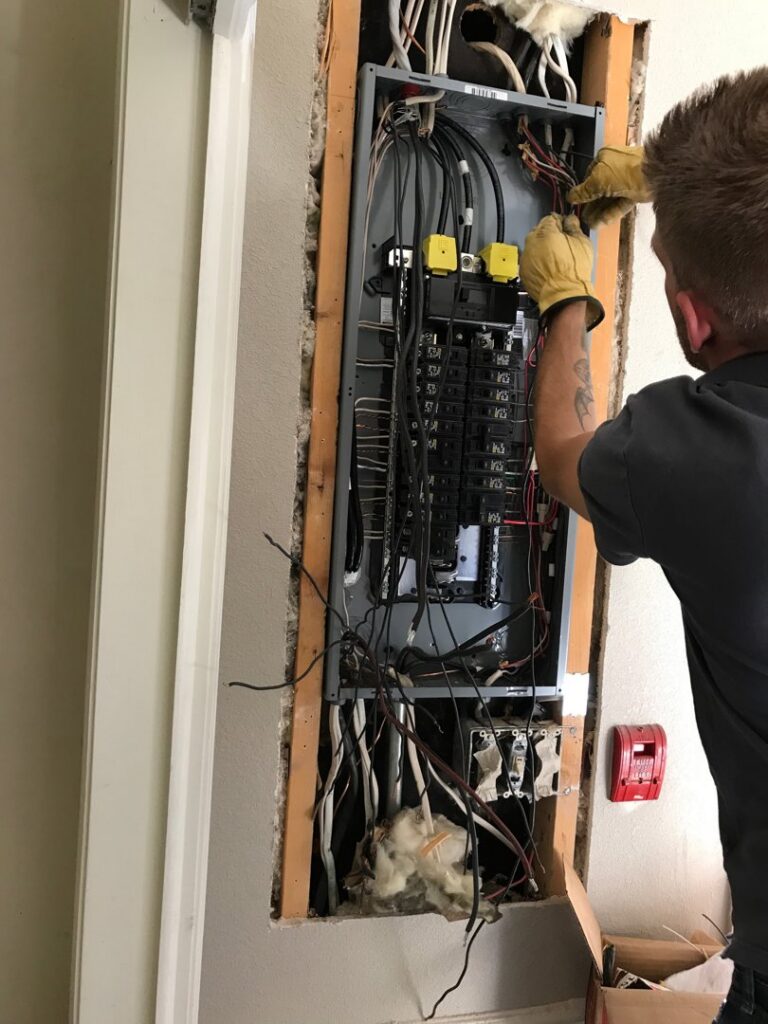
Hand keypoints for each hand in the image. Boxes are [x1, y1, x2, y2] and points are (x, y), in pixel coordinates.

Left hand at [519, 214, 603, 329]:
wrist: (564, 296)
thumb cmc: (574, 271)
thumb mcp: (582, 243)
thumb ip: (574, 227)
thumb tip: (570, 220)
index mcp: (546, 233)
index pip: (550, 218)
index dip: (560, 222)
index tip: (565, 228)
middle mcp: (531, 243)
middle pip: (539, 231)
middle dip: (548, 235)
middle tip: (561, 245)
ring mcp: (526, 258)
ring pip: (533, 247)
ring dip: (541, 249)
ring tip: (555, 259)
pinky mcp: (524, 272)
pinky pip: (530, 262)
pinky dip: (536, 263)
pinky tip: (548, 269)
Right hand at [568, 145, 649, 226]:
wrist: (656, 173)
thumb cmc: (625, 170)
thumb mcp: (598, 180)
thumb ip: (584, 190)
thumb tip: (570, 197)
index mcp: (605, 157)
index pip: (589, 176)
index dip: (583, 191)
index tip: (576, 204)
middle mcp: (615, 167)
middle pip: (599, 189)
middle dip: (590, 205)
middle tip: (583, 219)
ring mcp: (626, 180)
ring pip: (609, 198)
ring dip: (598, 212)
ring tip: (590, 225)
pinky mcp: (635, 192)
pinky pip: (619, 204)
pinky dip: (610, 214)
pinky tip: (600, 224)